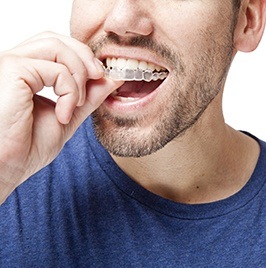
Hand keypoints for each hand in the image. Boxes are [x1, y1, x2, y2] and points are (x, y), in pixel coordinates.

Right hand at [0, 32, 122, 203]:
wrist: (5, 168)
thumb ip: (87, 97)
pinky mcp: (13, 71)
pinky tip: (63, 114)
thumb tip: (110, 79)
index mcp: (27, 73)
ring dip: (79, 74)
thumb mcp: (68, 116)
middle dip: (85, 57)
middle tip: (100, 77)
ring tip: (76, 103)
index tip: (102, 76)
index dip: (83, 58)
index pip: (58, 48)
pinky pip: (55, 69)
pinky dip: (69, 91)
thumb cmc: (26, 147)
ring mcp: (12, 65)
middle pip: (57, 40)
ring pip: (57, 46)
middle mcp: (17, 64)